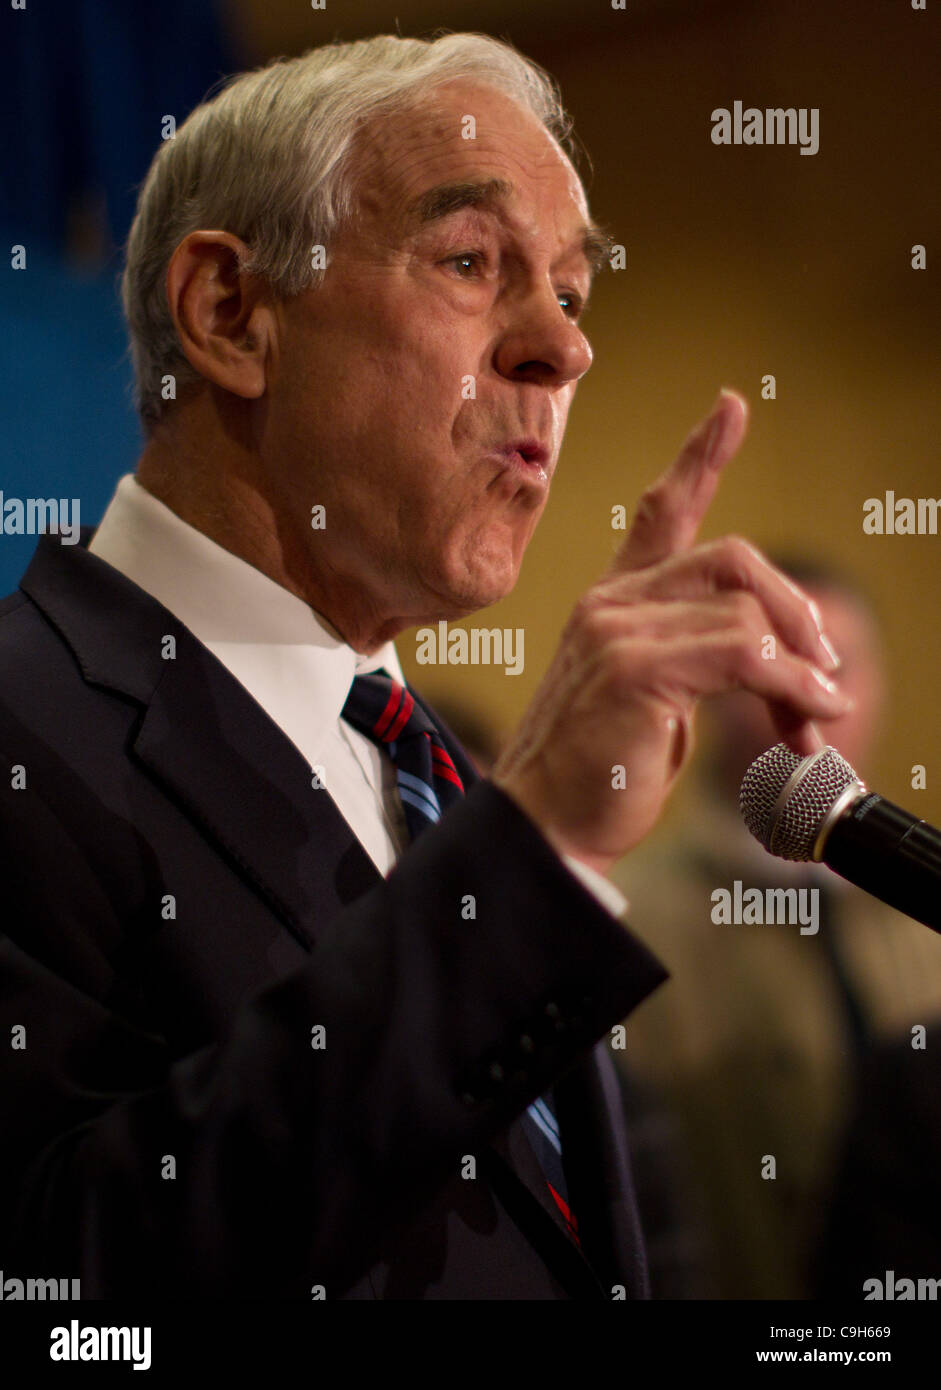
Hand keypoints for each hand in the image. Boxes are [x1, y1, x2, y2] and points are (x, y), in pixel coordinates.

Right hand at [491, 389, 851, 876]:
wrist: (542, 831)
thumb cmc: (595, 777)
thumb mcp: (655, 707)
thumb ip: (699, 664)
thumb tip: (785, 666)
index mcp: (613, 606)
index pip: (660, 513)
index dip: (699, 457)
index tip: (732, 408)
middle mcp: (610, 603)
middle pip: (731, 559)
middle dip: (793, 612)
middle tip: (821, 672)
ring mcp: (616, 629)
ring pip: (744, 609)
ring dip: (800, 669)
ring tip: (812, 721)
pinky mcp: (634, 666)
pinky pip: (743, 652)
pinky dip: (790, 686)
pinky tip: (806, 719)